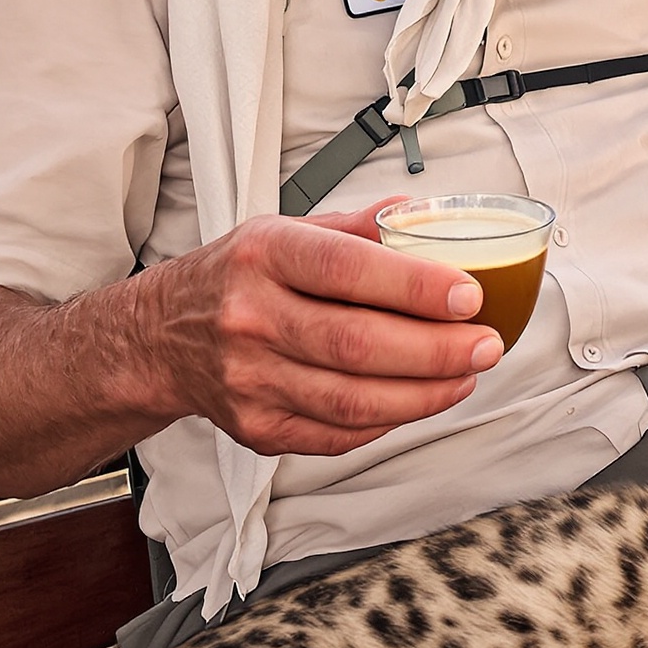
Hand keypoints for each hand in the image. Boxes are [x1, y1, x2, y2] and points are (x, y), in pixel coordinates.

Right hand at [134, 203, 499, 457]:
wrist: (161, 337)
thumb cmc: (238, 276)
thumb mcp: (285, 229)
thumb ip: (357, 228)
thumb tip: (423, 214)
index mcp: (264, 255)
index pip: (348, 269)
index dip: (416, 285)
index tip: (470, 296)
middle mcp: (251, 317)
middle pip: (358, 344)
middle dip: (437, 350)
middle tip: (486, 345)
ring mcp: (249, 380)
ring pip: (353, 399)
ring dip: (425, 393)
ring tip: (466, 375)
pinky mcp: (256, 427)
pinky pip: (337, 433)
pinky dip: (389, 420)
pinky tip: (420, 399)